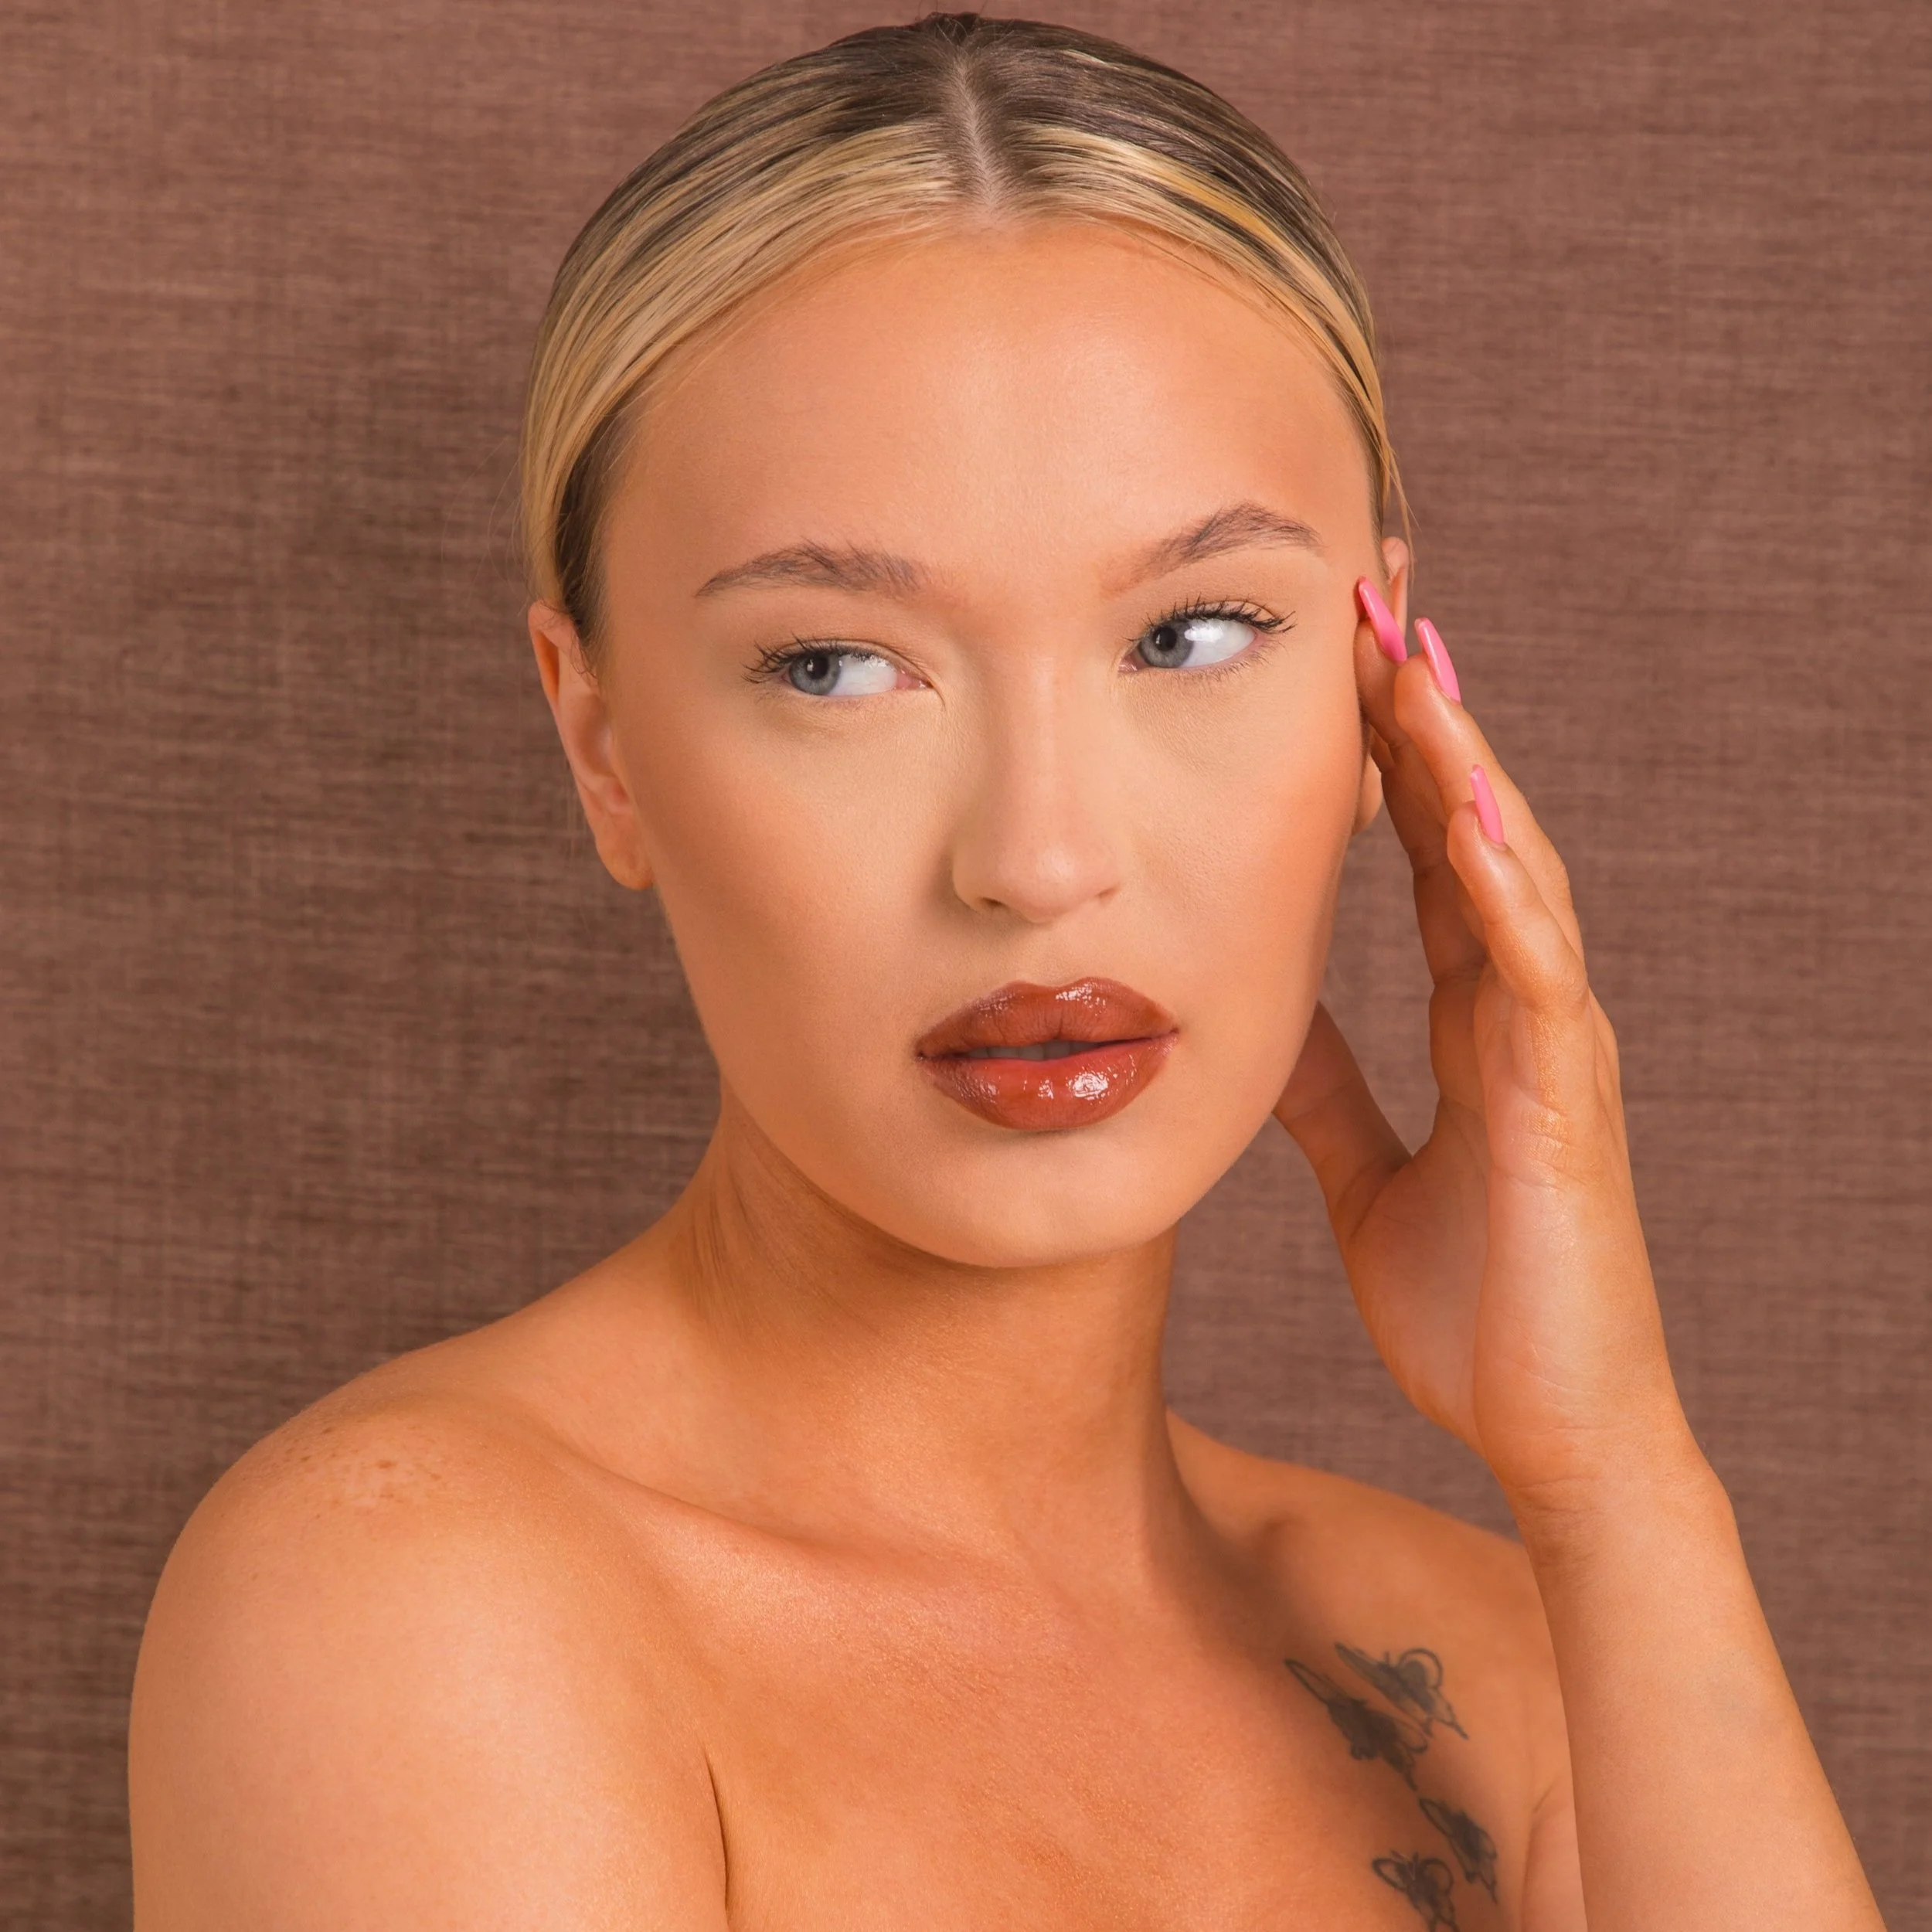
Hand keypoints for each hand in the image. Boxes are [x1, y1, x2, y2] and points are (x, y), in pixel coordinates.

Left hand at [1274, 582, 1700, 1512]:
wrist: (1551, 1431)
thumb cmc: (1472, 1309)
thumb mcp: (1366, 1178)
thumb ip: (1328, 1091)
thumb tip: (1268, 1021)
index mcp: (1473, 1022)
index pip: (1428, 859)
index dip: (1389, 763)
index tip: (1340, 668)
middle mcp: (1518, 1012)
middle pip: (1470, 834)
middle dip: (1425, 724)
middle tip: (1377, 609)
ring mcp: (1551, 1050)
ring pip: (1511, 878)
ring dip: (1463, 769)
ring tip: (1415, 668)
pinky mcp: (1563, 1106)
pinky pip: (1534, 977)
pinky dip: (1502, 892)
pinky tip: (1461, 818)